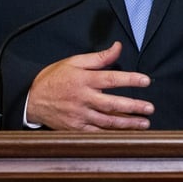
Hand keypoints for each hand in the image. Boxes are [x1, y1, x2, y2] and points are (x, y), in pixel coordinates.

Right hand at [26, 41, 153, 129]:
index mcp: (83, 79)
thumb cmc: (54, 78)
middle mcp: (83, 98)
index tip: (146, 81)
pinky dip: (112, 134)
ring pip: (107, 121)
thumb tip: (118, 47)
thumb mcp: (74, 62)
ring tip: (144, 123)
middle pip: (112, 103)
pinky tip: (125, 134)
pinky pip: (97, 132)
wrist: (33, 100)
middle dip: (133, 107)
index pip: (111, 79)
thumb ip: (99, 57)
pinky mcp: (76, 128)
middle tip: (150, 108)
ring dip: (127, 123)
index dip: (130, 80)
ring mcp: (79, 115)